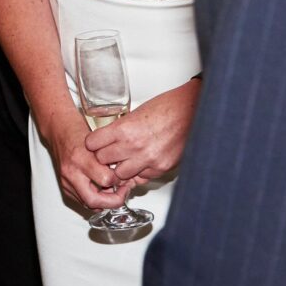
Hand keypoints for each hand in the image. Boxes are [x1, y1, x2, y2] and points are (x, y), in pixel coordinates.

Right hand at [44, 108, 133, 211]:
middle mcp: (71, 172)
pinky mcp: (64, 186)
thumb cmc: (76, 130)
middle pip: (93, 200)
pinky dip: (94, 199)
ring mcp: (66, 181)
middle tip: (123, 193)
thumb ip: (110, 157)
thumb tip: (125, 173)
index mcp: (80, 158)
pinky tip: (102, 191)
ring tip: (114, 192)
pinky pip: (82, 201)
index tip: (125, 177)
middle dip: (112, 202)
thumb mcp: (98, 139)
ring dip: (104, 202)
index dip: (119, 180)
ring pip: (88, 204)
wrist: (58, 129)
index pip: (106, 179)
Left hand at [85, 78, 199, 182]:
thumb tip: (109, 140)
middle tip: (109, 153)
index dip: (93, 144)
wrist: (192, 110)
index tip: (95, 144)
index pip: (92, 144)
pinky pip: (141, 178)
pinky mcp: (161, 168)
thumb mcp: (136, 113)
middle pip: (102, 161)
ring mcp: (148, 159)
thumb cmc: (167, 107)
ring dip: (120, 168)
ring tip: (125, 160)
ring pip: (120, 175)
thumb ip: (121, 128)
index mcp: (124, 128)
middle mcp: (134, 146)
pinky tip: (142, 163)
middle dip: (104, 157)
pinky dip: (139, 173)